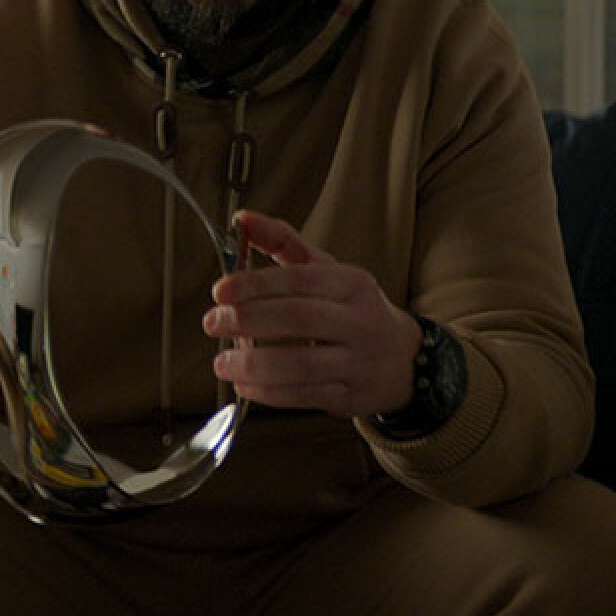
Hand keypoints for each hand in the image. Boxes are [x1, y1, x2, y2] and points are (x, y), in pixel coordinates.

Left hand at [203, 210, 422, 416]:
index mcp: (352, 284)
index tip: (220, 291)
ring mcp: (357, 362)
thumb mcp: (328, 271)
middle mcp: (359, 321)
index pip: (301, 280)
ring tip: (222, 363)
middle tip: (213, 322)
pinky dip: (269, 393)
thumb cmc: (352, 309)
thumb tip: (241, 220)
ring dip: (254, 365)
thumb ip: (284, 243)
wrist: (402, 359)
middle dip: (250, 320)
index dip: (257, 284)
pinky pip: (304, 395)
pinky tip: (244, 386)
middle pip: (299, 319)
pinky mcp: (350, 396)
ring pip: (301, 364)